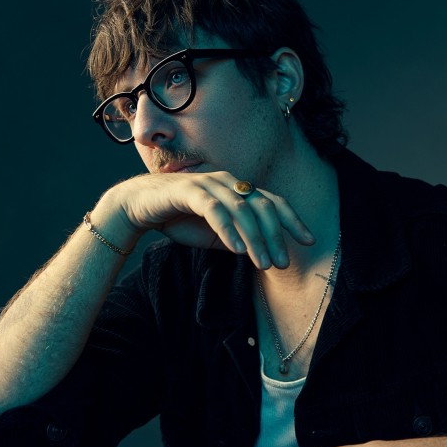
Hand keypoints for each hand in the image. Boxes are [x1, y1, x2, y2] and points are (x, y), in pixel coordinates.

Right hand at [96, 171, 314, 268]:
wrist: (137, 207)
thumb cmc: (178, 218)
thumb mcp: (215, 233)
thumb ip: (237, 238)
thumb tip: (262, 254)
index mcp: (237, 189)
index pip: (272, 202)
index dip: (291, 220)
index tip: (308, 241)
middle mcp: (227, 182)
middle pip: (262, 206)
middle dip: (275, 236)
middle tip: (282, 263)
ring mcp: (209, 183)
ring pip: (241, 210)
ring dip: (255, 239)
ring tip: (263, 264)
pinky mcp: (189, 190)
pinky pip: (214, 210)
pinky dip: (228, 229)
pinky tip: (237, 250)